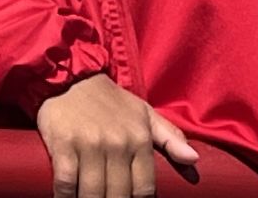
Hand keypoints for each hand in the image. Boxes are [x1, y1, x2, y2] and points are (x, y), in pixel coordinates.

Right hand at [36, 74, 197, 197]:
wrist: (73, 73)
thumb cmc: (111, 100)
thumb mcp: (144, 113)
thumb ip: (170, 137)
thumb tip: (193, 160)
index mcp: (139, 138)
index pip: (144, 190)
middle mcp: (117, 142)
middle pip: (119, 196)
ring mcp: (89, 144)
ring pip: (93, 194)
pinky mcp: (64, 143)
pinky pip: (65, 183)